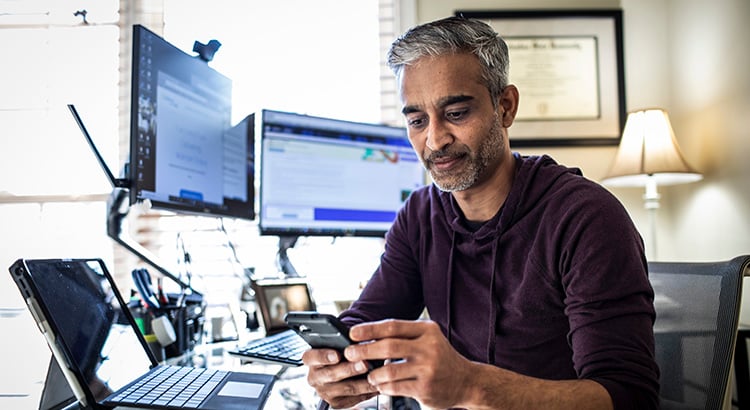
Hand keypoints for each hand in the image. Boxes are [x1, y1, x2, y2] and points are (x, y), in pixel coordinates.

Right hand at [301, 347, 378, 408]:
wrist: (340, 371)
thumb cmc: (339, 351)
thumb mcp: (337, 343)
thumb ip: (343, 341)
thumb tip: (358, 340)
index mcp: (310, 359)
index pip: (311, 357)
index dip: (323, 356)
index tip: (337, 355)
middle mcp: (315, 377)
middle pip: (331, 374)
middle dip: (350, 369)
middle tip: (364, 363)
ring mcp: (325, 392)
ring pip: (346, 388)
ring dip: (363, 382)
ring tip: (376, 374)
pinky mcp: (337, 403)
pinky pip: (355, 398)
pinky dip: (368, 390)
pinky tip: (378, 383)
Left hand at [344, 319, 473, 408]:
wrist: (466, 381)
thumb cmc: (439, 357)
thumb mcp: (427, 339)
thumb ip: (403, 336)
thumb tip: (367, 336)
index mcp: (427, 330)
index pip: (393, 326)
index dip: (369, 329)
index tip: (352, 333)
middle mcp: (429, 347)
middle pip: (388, 347)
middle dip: (364, 350)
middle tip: (350, 354)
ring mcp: (428, 369)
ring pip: (389, 370)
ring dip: (373, 374)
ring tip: (370, 375)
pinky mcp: (425, 388)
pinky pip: (395, 387)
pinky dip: (383, 386)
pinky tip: (381, 385)